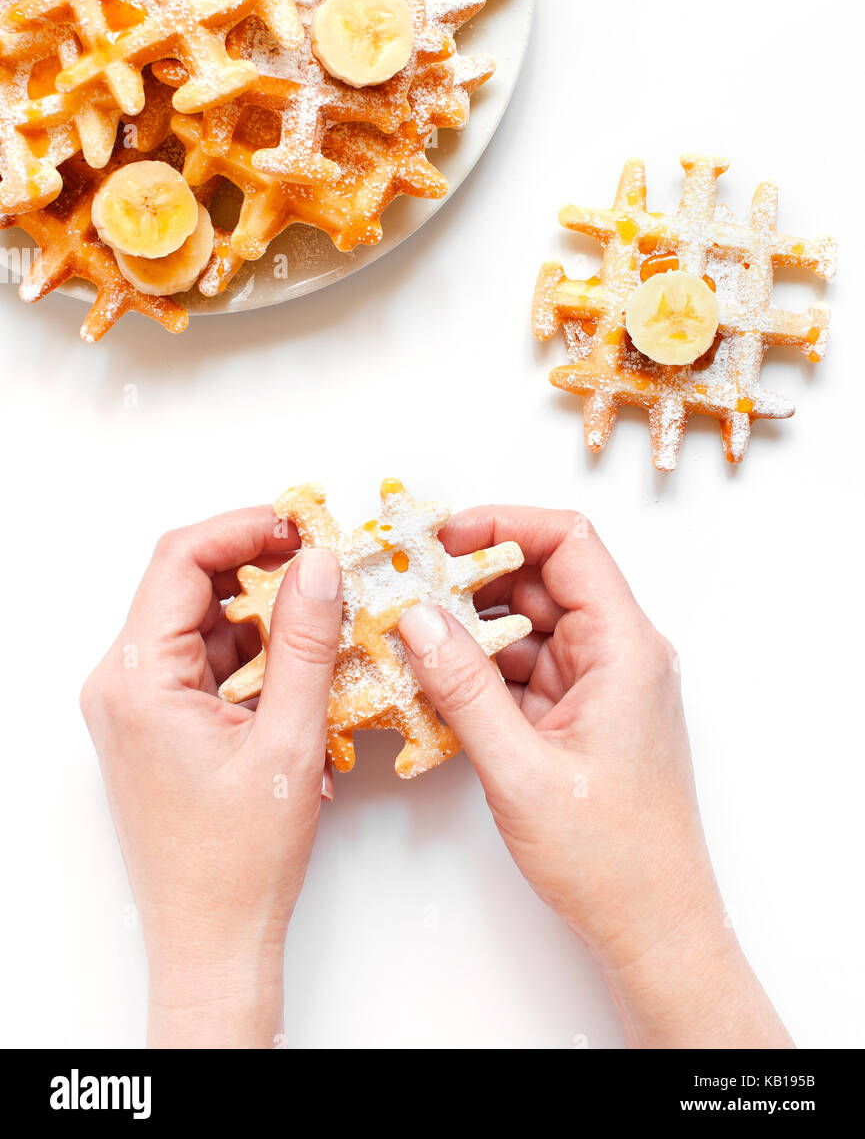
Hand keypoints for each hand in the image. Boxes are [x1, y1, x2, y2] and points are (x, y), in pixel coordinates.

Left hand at [80, 508, 341, 1048]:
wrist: (213, 940)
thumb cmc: (237, 861)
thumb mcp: (286, 740)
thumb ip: (304, 643)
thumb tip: (317, 566)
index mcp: (137, 679)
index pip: (180, 560)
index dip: (243, 529)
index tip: (299, 523)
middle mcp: (124, 684)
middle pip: (191, 588)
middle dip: (262, 573)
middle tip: (324, 566)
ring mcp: (139, 705)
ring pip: (207, 627)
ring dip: (267, 624)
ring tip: (328, 636)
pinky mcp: (160, 725)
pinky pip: (210, 666)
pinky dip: (258, 665)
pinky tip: (304, 688)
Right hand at [398, 507, 792, 1048]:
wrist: (654, 928)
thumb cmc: (611, 857)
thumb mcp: (520, 769)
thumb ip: (464, 688)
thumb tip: (417, 619)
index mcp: (625, 648)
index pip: (569, 543)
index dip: (503, 524)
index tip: (441, 538)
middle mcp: (620, 653)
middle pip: (542, 579)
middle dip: (472, 577)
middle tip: (405, 586)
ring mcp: (601, 684)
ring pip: (528, 625)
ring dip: (471, 629)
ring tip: (408, 636)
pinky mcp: (582, 715)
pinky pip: (526, 669)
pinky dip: (482, 672)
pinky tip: (435, 684)